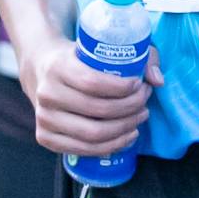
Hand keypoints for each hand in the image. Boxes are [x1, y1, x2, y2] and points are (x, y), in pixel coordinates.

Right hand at [26, 32, 161, 157]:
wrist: (41, 68)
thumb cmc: (78, 57)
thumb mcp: (100, 48)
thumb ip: (137, 56)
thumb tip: (157, 81)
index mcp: (57, 67)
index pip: (93, 83)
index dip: (123, 88)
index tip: (140, 85)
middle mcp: (47, 94)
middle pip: (97, 111)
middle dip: (129, 110)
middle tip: (144, 103)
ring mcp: (43, 118)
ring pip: (92, 135)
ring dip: (124, 130)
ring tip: (139, 119)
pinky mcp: (44, 137)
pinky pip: (83, 150)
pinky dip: (110, 146)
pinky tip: (126, 136)